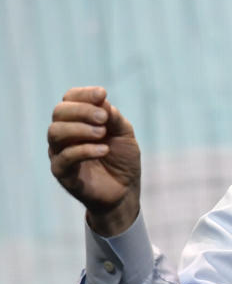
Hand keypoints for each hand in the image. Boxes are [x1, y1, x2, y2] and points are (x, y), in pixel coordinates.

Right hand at [48, 86, 141, 236]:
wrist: (125, 190)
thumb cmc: (122, 159)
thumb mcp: (124, 134)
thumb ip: (113, 117)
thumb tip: (101, 100)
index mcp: (78, 121)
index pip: (70, 99)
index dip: (83, 94)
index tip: (102, 94)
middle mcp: (64, 134)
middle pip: (59, 112)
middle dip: (82, 111)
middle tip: (103, 118)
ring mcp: (60, 153)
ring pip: (55, 132)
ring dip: (80, 129)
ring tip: (102, 133)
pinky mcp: (62, 172)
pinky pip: (64, 157)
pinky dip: (84, 150)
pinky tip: (103, 150)